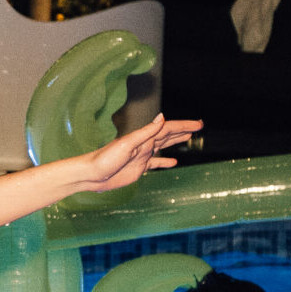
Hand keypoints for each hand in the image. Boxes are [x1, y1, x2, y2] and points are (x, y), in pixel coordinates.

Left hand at [67, 114, 201, 195]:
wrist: (91, 175)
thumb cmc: (105, 159)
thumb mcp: (127, 144)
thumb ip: (145, 132)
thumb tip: (162, 117)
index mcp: (142, 138)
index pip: (167, 128)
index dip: (184, 126)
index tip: (199, 124)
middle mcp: (144, 145)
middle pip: (167, 135)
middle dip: (183, 130)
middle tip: (199, 126)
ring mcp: (142, 156)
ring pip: (163, 146)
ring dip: (176, 141)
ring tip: (189, 138)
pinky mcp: (139, 168)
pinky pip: (155, 162)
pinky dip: (165, 161)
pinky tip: (173, 162)